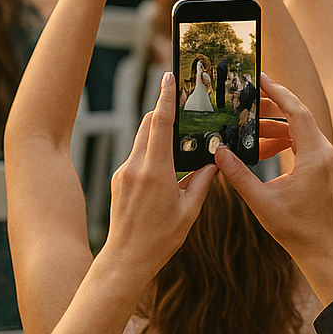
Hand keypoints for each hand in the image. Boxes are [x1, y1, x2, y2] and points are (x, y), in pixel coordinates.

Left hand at [103, 70, 215, 278]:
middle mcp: (135, 166)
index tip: (168, 77)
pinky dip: (149, 152)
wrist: (127, 256)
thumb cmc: (162, 237)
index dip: (165, 98)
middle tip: (181, 106)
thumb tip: (215, 161)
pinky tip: (164, 166)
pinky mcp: (117, 178)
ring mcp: (123, 171)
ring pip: (141, 140)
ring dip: (156, 134)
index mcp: (156, 171)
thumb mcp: (190, 210)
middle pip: (147, 126)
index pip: (159, 124)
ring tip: (177, 138)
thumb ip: (203, 182)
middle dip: (162, 113)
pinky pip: (135, 156)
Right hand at [215, 73, 332, 260]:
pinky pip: (299, 140)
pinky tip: (259, 145)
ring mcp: (323, 158)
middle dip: (271, 104)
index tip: (260, 78)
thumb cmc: (296, 228)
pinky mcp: (319, 165)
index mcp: (314, 156)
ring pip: (297, 127)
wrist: (322, 248)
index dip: (278, 92)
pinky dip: (279, 137)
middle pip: (297, 114)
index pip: (297, 112)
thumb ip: (238, 175)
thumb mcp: (261, 202)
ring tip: (247, 123)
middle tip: (245, 98)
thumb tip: (218, 152)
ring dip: (273, 122)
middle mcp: (323, 152)